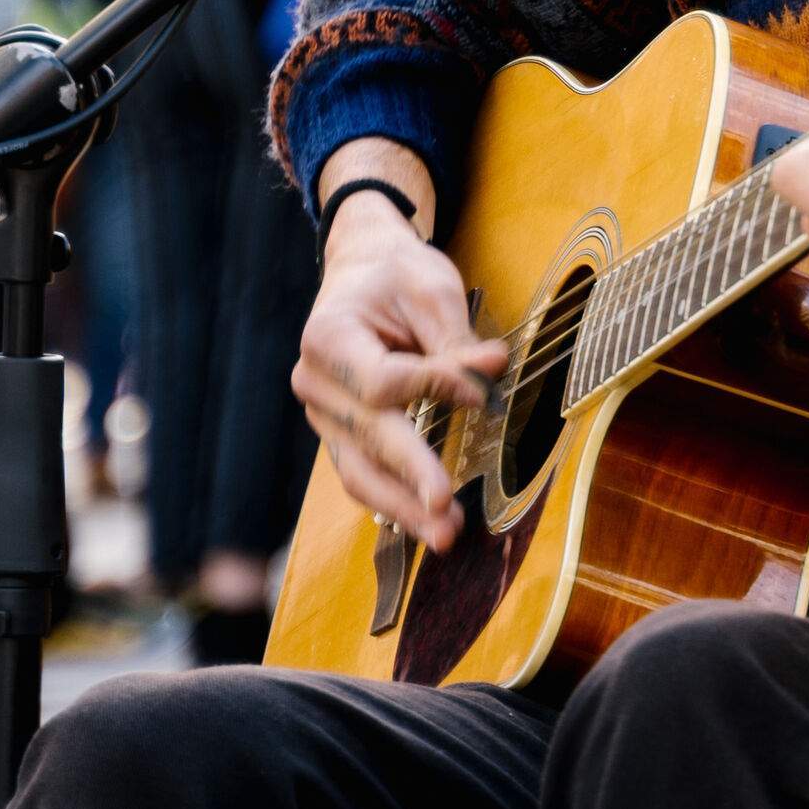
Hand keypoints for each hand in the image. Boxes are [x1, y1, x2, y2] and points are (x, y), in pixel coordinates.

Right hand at [291, 188, 505, 548]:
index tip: (482, 392)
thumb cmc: (397, 276)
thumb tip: (493, 370)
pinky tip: (426, 523)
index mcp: (328, 337)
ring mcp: (324, 415)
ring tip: (443, 536)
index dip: (435, 388)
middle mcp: (315, 383)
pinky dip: (394, 500)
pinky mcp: (341, 434)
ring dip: (402, 508)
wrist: (363, 272)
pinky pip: (364, 472)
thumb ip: (456, 340)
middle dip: (411, 477)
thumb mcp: (431, 290)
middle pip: (367, 438)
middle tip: (447, 512)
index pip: (383, 382)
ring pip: (359, 471)